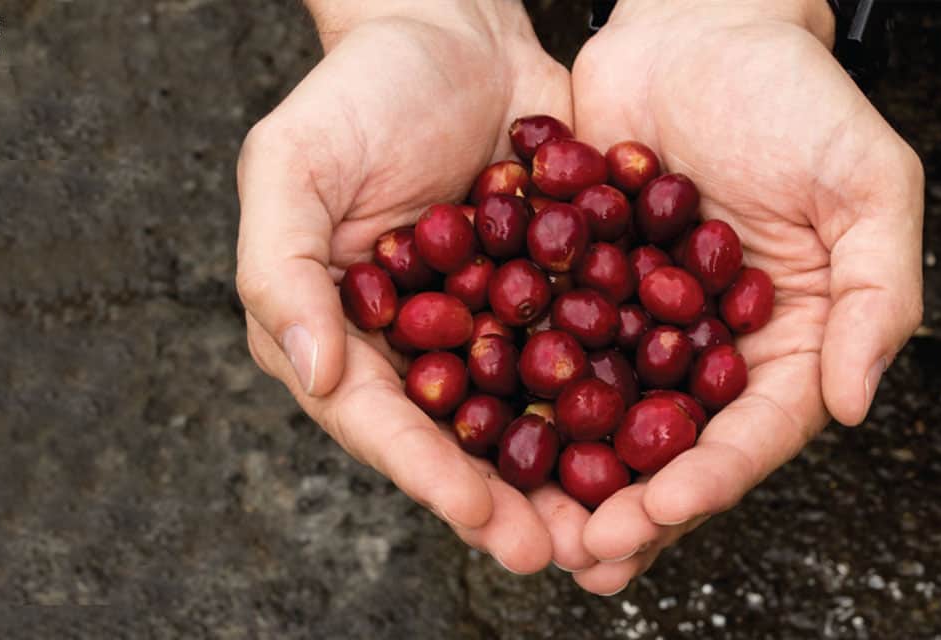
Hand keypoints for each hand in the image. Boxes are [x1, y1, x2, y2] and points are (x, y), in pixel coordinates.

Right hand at [235, 0, 571, 572]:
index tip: (483, 520)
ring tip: (617, 521)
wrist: (452, 32)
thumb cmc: (358, 91)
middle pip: (460, 439)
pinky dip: (615, 393)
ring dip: (569, 471)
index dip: (430, 474)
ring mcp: (486, 323)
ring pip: (528, 413)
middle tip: (562, 550)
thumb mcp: (292, 165)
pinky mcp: (548, 294)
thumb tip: (307, 371)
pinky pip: (580, 351)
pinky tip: (658, 432)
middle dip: (509, 500)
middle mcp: (415, 344)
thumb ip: (282, 268)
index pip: (381, 420)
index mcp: (341, 332)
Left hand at [562, 0, 924, 593]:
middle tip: (584, 552)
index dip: (710, 477)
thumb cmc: (800, 96)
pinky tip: (483, 433)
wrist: (702, 25)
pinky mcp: (583, 289)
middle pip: (676, 445)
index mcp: (789, 340)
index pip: (755, 430)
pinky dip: (522, 395)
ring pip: (607, 418)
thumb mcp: (869, 183)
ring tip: (530, 528)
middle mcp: (714, 349)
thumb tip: (851, 405)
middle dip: (633, 505)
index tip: (658, 512)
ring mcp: (644, 324)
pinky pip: (552, 349)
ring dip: (571, 478)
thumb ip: (877, 294)